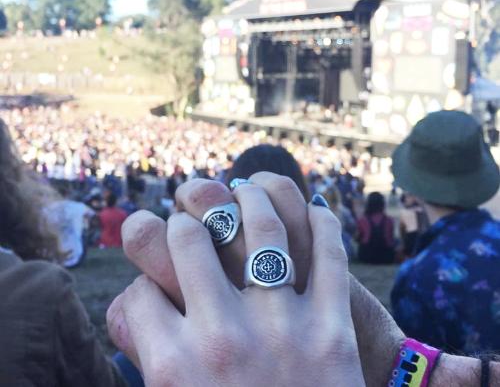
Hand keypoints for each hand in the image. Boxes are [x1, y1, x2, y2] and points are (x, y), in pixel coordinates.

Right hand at [108, 182, 364, 385]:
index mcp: (173, 368)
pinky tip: (313, 208)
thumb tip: (141, 312)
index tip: (154, 284)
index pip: (138, 293)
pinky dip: (323, 224)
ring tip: (243, 190)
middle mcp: (223, 337)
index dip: (142, 285)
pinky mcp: (334, 329)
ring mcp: (284, 328)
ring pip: (260, 229)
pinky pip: (330, 255)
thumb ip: (152, 364)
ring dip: (248, 200)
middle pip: (187, 240)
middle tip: (188, 223)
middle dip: (180, 225)